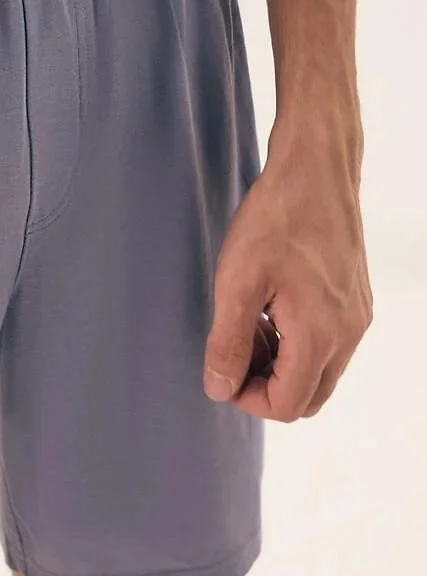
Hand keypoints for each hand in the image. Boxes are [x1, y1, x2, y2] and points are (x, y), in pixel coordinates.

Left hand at [202, 123, 371, 419]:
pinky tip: (271, 307)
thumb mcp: (237, 281)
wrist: (316, 170)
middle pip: (307, 397)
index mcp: (321, 335)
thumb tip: (220, 388)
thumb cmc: (277, 218)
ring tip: (249, 322)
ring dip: (281, 363)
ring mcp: (356, 316)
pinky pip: (329, 343)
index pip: (287, 405)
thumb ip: (228, 341)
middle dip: (266, 385)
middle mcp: (348, 333)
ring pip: (319, 371)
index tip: (221, 368)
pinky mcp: (355, 298)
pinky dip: (298, 341)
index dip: (247, 398)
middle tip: (234, 348)